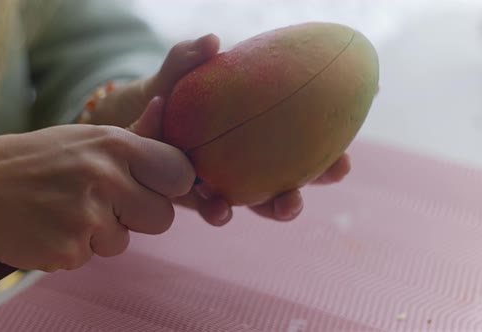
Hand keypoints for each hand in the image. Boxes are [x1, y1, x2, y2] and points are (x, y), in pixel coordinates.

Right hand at [0, 103, 193, 271]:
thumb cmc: (35, 160)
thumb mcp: (84, 138)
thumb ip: (132, 135)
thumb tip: (165, 107)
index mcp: (115, 144)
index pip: (180, 174)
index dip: (171, 185)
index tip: (154, 187)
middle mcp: (105, 177)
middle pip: (163, 217)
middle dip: (141, 217)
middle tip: (109, 204)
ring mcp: (86, 216)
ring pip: (124, 242)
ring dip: (101, 234)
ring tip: (67, 211)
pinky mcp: (69, 250)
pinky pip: (92, 257)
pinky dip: (75, 248)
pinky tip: (50, 227)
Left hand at [90, 33, 350, 224]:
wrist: (138, 110)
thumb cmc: (174, 87)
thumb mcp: (181, 71)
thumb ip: (191, 57)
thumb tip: (212, 41)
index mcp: (261, 139)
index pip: (301, 151)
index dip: (327, 161)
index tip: (343, 164)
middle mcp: (245, 166)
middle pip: (277, 190)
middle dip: (290, 201)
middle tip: (293, 202)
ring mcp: (218, 184)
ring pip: (239, 206)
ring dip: (242, 213)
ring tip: (228, 211)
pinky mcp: (190, 196)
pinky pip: (200, 204)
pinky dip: (207, 204)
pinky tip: (202, 194)